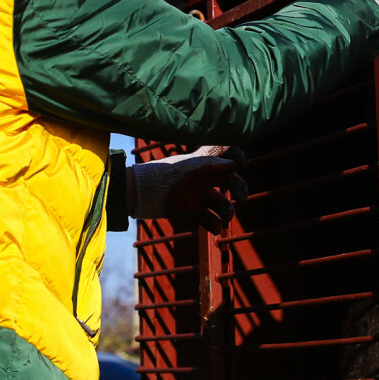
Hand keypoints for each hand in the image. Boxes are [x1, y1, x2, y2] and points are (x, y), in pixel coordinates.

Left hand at [127, 145, 247, 232]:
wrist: (136, 193)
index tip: (242, 161)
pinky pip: (207, 219)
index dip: (236, 153)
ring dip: (226, 211)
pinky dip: (213, 224)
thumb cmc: (161, 174)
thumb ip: (213, 165)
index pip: (224, 151)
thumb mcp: (189, 168)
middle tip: (241, 199)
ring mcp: (196, 195)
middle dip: (239, 188)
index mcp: (202, 161)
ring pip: (221, 203)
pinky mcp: (188, 211)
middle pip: (230, 180)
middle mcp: (202, 177)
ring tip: (224, 220)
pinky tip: (215, 228)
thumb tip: (236, 165)